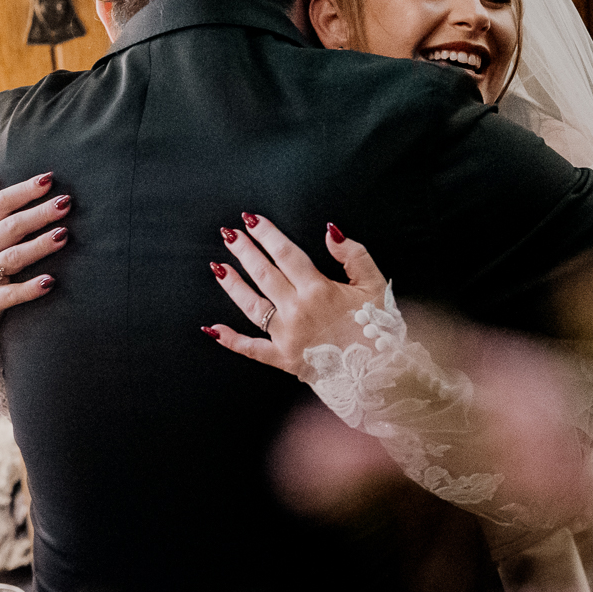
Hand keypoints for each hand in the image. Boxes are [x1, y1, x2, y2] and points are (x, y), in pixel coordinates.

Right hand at [0, 166, 68, 334]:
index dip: (24, 191)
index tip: (48, 179)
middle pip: (11, 228)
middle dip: (39, 214)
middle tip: (66, 203)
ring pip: (13, 257)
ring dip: (39, 246)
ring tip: (64, 235)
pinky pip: (12, 294)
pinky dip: (30, 289)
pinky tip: (50, 281)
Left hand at [204, 215, 388, 376]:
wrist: (379, 371)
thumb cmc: (378, 328)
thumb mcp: (375, 285)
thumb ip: (354, 255)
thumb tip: (330, 232)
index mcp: (319, 290)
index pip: (287, 254)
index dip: (268, 235)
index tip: (253, 220)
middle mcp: (298, 310)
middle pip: (264, 274)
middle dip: (245, 251)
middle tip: (229, 233)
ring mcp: (287, 335)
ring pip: (252, 305)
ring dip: (233, 284)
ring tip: (218, 266)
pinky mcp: (282, 358)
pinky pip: (252, 349)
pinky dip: (231, 340)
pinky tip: (212, 328)